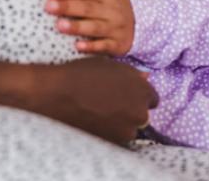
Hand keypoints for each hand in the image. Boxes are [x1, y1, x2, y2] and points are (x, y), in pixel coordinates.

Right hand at [28, 57, 157, 144]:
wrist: (57, 94)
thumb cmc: (82, 74)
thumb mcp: (109, 66)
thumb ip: (131, 75)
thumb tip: (145, 77)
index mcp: (141, 90)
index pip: (151, 98)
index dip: (138, 96)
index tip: (126, 95)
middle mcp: (139, 111)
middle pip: (142, 114)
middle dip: (130, 109)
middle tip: (110, 103)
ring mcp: (127, 129)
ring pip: (129, 128)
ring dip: (120, 122)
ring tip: (99, 112)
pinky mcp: (112, 142)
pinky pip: (116, 137)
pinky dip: (109, 131)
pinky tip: (94, 120)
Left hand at [45, 0, 133, 56]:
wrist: (138, 27)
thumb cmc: (115, 4)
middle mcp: (111, 11)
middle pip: (87, 8)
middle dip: (67, 7)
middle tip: (48, 7)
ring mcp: (114, 28)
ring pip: (94, 27)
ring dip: (77, 27)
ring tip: (59, 26)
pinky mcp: (116, 44)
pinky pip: (103, 46)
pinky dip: (91, 47)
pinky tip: (78, 46)